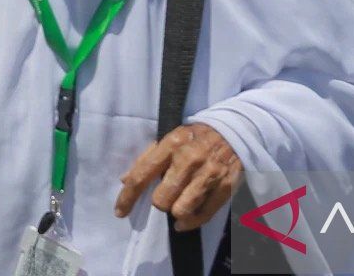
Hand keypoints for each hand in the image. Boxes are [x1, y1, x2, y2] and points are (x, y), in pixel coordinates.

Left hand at [114, 124, 242, 232]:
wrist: (233, 130)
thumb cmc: (195, 137)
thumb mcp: (170, 139)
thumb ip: (147, 158)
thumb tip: (125, 180)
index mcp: (171, 145)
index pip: (143, 175)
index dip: (128, 197)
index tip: (120, 212)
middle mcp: (189, 159)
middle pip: (161, 199)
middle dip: (160, 202)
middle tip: (166, 195)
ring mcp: (208, 174)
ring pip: (181, 210)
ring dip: (177, 210)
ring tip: (179, 204)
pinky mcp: (225, 187)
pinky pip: (203, 215)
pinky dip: (191, 222)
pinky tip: (186, 220)